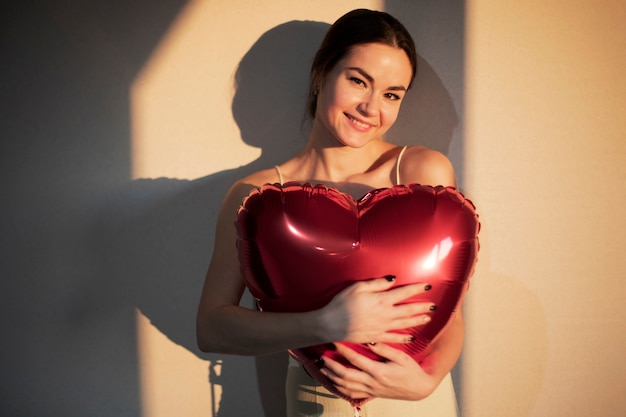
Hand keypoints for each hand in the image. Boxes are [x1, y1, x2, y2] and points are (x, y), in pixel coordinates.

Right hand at [320, 277, 434, 344]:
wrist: (330, 325)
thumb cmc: (341, 303)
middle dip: (422, 307)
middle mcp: (385, 314)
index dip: (417, 289)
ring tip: (428, 319)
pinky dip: (404, 338)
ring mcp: (381, 327)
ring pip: (404, 324)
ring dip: (417, 321)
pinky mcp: (375, 337)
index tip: (428, 285)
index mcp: (381, 300)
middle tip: (435, 305)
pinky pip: (394, 338)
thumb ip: (376, 283)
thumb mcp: (357, 287)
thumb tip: (393, 279)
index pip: (404, 293)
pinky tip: (411, 338)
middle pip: (408, 310)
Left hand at [320, 342, 438, 400]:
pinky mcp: (372, 394)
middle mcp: (372, 383)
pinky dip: (341, 388)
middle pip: (345, 376)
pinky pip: (352, 394)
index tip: (335, 341)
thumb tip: (369, 339)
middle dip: (331, 366)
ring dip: (332, 378)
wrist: (420, 388)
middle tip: (322, 357)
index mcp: (379, 372)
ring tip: (323, 368)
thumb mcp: (400, 357)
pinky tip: (334, 382)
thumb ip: (384, 348)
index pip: (355, 360)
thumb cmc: (411, 370)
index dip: (343, 351)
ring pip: (346, 387)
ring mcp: (371, 390)